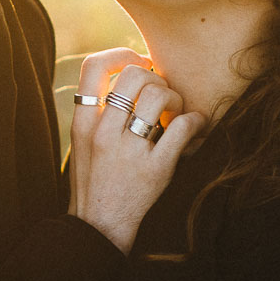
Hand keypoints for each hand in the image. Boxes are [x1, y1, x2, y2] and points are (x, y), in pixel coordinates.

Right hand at [68, 50, 204, 253]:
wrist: (98, 226)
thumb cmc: (94, 179)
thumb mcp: (82, 142)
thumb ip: (97, 111)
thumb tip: (130, 76)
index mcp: (83, 124)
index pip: (93, 67)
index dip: (121, 54)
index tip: (139, 62)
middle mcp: (103, 133)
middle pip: (134, 75)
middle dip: (155, 77)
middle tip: (162, 93)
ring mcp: (129, 152)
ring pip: (158, 95)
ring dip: (175, 97)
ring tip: (175, 112)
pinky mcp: (156, 169)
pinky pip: (182, 127)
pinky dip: (196, 121)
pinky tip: (196, 125)